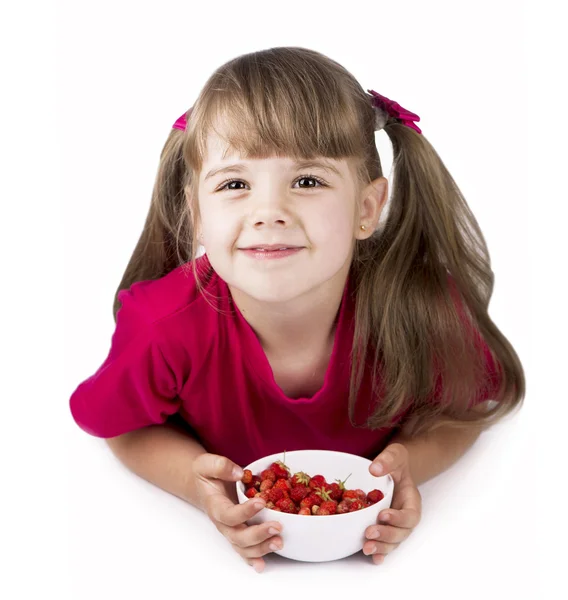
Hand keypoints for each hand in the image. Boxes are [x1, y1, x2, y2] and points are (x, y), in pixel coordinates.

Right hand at [192, 453, 283, 572]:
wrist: (200, 483)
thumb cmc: (204, 474)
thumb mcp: (207, 464)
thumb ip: (221, 466)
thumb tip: (240, 473)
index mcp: (215, 505)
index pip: (228, 514)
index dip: (244, 512)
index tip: (262, 502)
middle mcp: (222, 522)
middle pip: (238, 536)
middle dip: (258, 534)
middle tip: (277, 527)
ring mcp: (230, 530)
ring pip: (243, 547)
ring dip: (261, 548)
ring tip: (279, 542)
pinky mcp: (237, 532)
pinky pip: (244, 550)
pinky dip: (252, 559)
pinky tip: (262, 565)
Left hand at [365, 443, 421, 564]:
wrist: (392, 468)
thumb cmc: (396, 462)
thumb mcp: (395, 455)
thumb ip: (387, 460)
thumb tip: (374, 469)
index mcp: (411, 500)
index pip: (410, 515)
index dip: (399, 518)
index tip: (383, 514)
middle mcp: (404, 516)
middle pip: (401, 533)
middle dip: (387, 535)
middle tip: (370, 533)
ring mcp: (394, 525)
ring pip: (393, 542)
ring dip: (381, 547)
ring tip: (367, 548)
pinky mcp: (383, 528)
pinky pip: (384, 544)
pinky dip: (379, 553)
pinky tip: (372, 559)